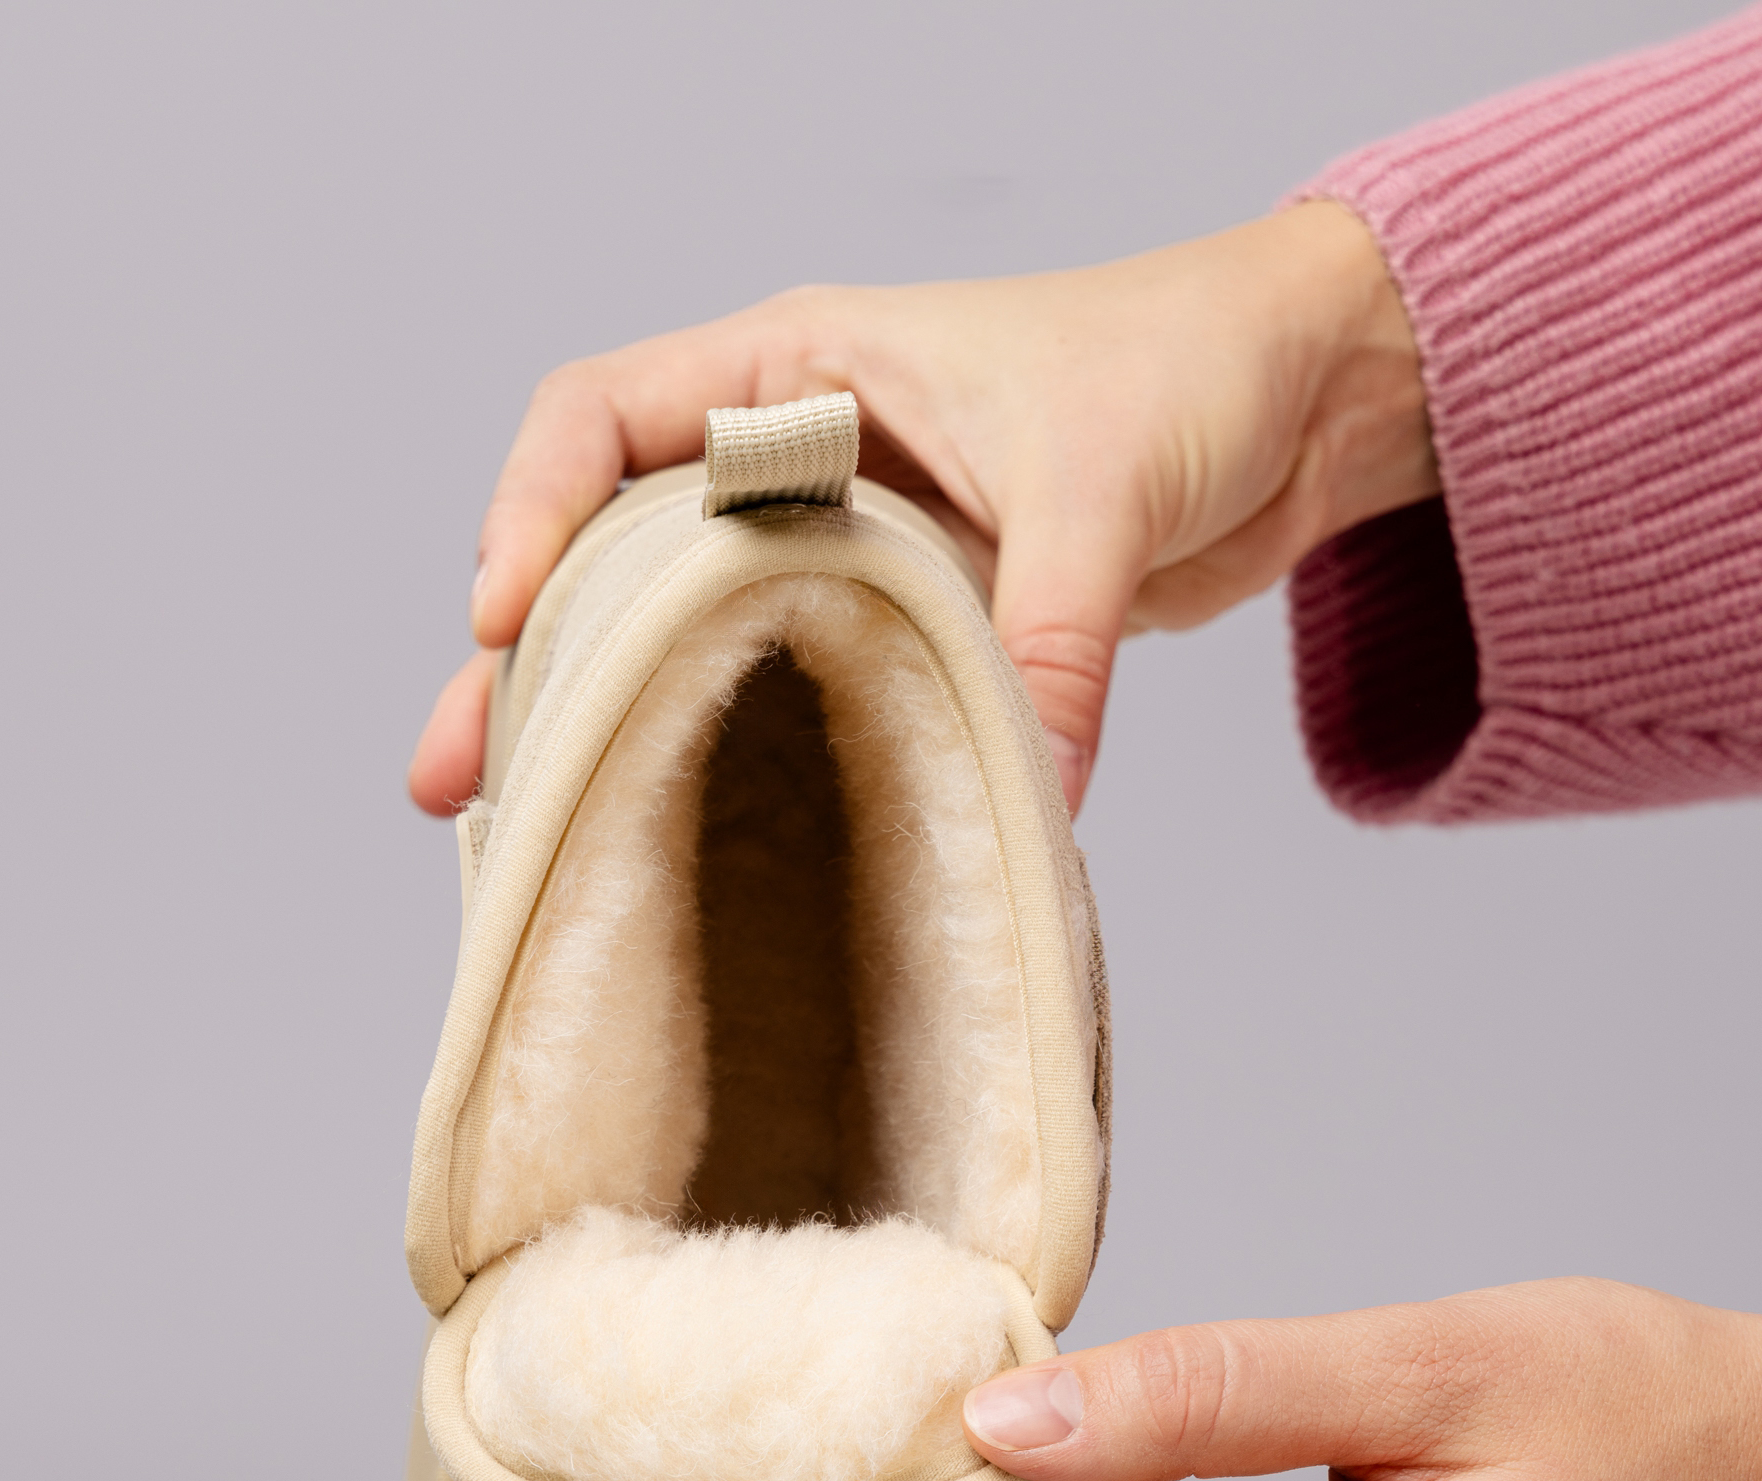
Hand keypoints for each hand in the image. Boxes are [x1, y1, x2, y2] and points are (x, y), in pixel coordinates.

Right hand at [409, 203, 1434, 819]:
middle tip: (461, 779)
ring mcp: (843, 548)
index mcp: (804, 363)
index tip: (506, 624)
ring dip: (605, 725)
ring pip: (682, 635)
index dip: (534, 515)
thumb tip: (1024, 804)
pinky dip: (734, 753)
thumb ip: (1049, 644)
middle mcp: (798, 454)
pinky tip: (688, 832)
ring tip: (531, 835)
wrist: (1300, 400)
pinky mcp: (901, 624)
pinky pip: (786, 691)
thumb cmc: (1190, 367)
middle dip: (529, 664)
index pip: (606, 417)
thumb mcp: (1104, 496)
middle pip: (611, 553)